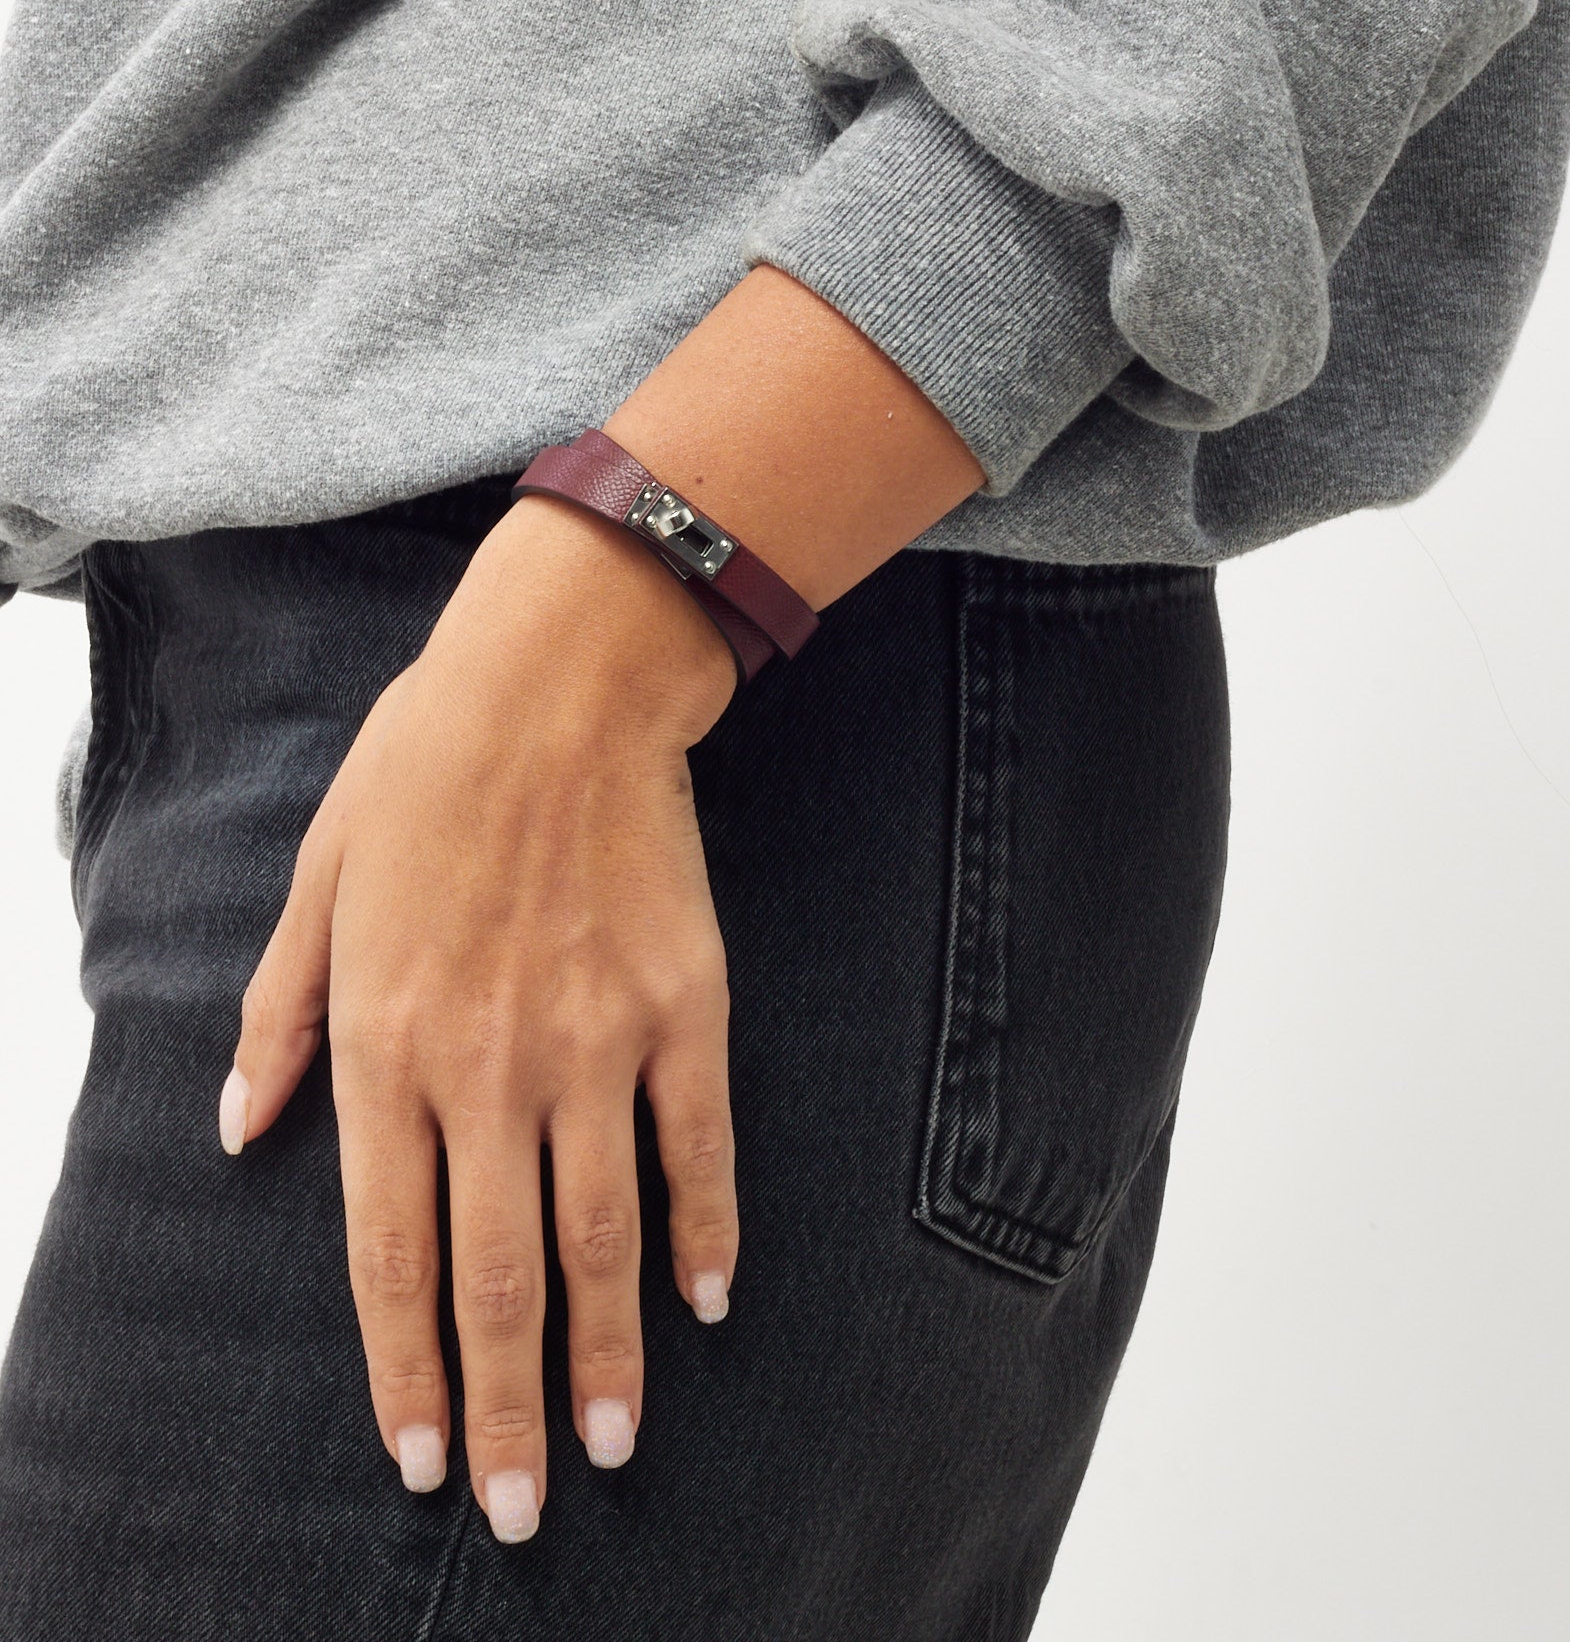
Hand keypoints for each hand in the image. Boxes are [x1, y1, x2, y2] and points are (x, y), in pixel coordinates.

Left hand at [217, 494, 740, 1542]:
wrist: (561, 683)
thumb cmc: (422, 774)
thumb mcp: (316, 885)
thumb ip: (276, 1019)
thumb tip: (239, 1136)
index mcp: (387, 1046)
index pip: (391, 1252)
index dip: (407, 1368)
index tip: (421, 1457)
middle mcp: (491, 1067)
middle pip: (502, 1276)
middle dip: (507, 1407)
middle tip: (517, 1509)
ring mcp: (599, 1042)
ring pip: (604, 1235)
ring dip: (607, 1357)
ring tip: (609, 1447)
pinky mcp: (687, 1008)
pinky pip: (701, 1146)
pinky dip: (706, 1229)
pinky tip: (707, 1300)